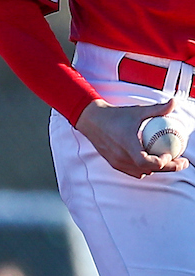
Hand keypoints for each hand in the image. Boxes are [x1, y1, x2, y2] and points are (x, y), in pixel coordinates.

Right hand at [76, 98, 190, 177]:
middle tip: (183, 162)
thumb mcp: (138, 110)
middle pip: (148, 170)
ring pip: (141, 172)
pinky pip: (133, 171)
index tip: (171, 154)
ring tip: (170, 162)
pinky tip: (153, 161)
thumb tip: (174, 102)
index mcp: (127, 144)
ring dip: (156, 169)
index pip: (145, 161)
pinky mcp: (114, 164)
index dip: (160, 162)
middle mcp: (121, 156)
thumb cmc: (116, 115)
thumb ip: (158, 109)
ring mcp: (117, 162)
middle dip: (168, 168)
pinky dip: (145, 169)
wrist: (92, 121)